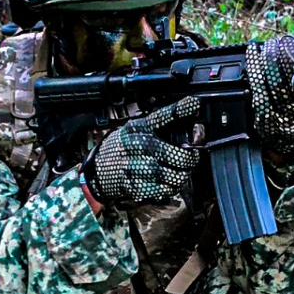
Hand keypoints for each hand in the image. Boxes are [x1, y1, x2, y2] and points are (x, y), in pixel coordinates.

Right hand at [82, 96, 201, 204]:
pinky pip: (157, 190)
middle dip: (187, 156)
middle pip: (165, 151)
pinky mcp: (132, 186)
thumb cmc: (126, 148)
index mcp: (137, 128)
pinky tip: (172, 183)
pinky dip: (170, 188)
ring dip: (180, 174)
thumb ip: (164, 129)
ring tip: (184, 171)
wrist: (98, 170)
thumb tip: (195, 130)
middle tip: (193, 156)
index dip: (178, 109)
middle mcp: (132, 145)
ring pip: (163, 173)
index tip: (195, 103)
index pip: (159, 117)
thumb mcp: (139, 131)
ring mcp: (130, 167)